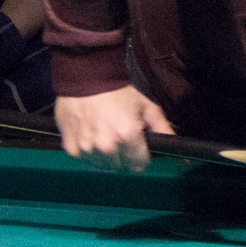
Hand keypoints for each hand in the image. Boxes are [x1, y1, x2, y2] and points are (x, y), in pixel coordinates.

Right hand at [55, 86, 174, 173]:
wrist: (87, 78)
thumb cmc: (118, 92)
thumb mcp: (145, 106)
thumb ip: (161, 127)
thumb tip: (174, 143)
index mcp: (128, 136)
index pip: (138, 164)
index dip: (141, 159)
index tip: (139, 152)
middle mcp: (107, 146)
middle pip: (121, 168)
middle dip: (124, 158)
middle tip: (122, 142)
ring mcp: (87, 148)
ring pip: (102, 166)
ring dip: (106, 157)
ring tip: (106, 138)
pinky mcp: (71, 147)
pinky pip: (84, 159)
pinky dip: (88, 152)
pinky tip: (91, 137)